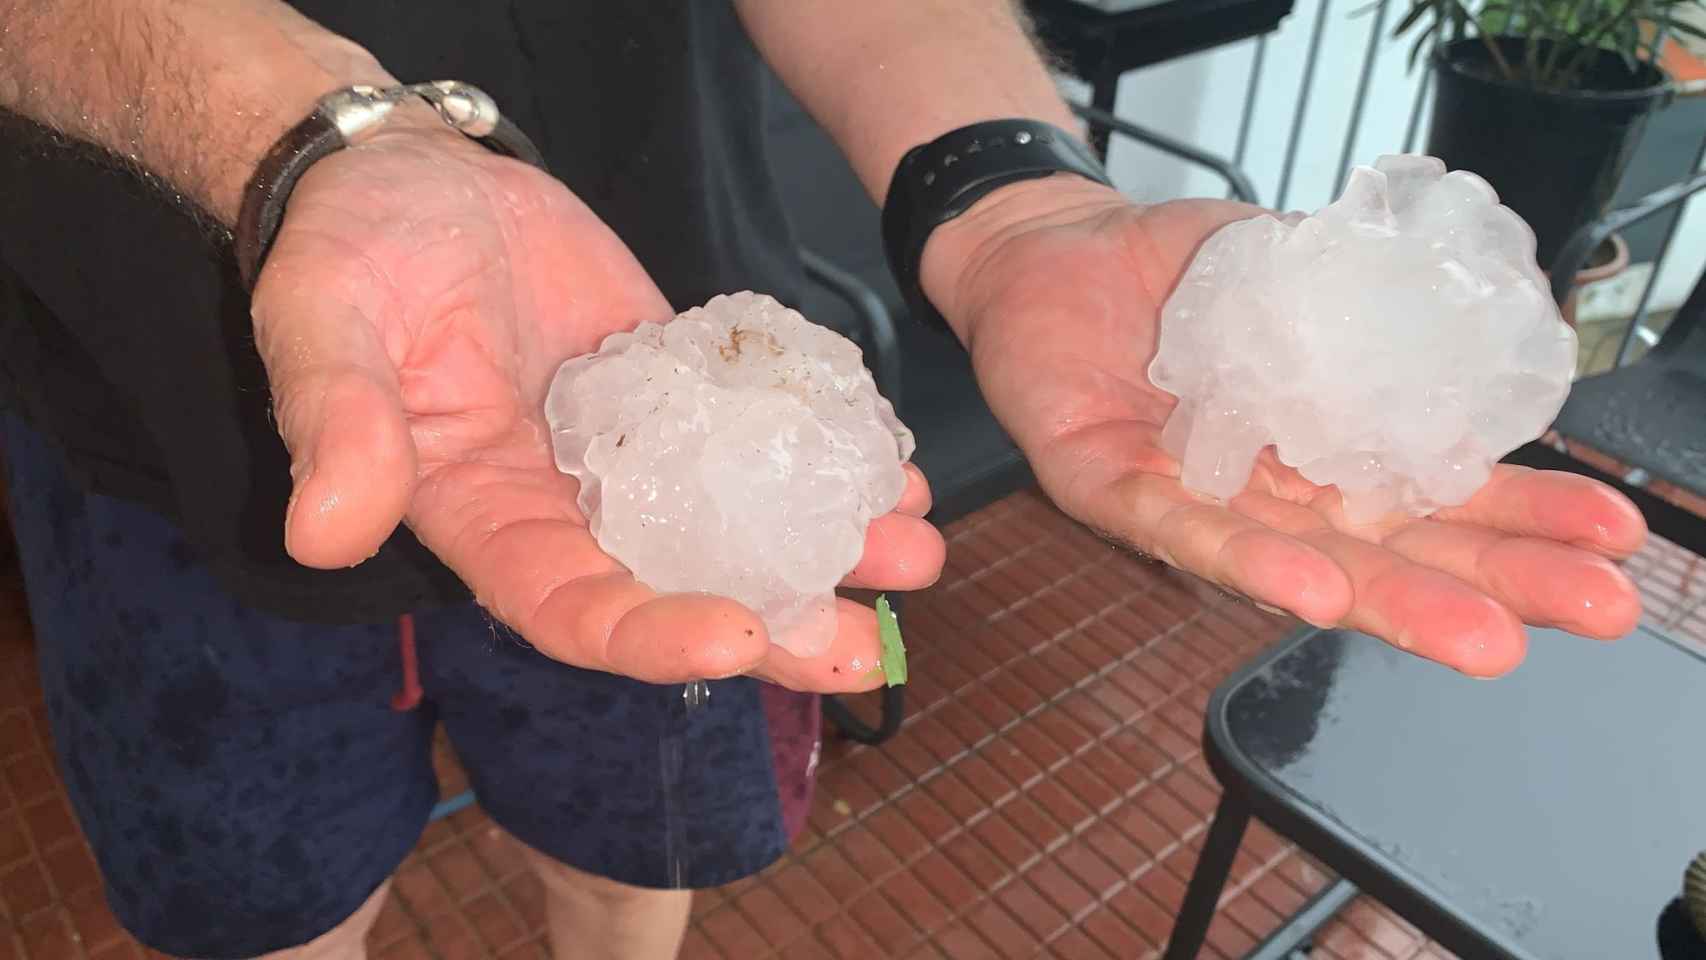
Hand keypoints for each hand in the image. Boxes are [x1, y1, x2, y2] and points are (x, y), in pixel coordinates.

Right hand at [251, 119, 942, 692]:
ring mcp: (637, 451)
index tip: (737, 634)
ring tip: (914, 555)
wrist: (413, 179)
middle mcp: (573, 506)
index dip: (650, 634)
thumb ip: (339, 428)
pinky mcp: (681, 388)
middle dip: (779, 626)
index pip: (572, 608)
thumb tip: (323, 535)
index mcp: (487, 520)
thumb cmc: (350, 253)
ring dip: (828, 551)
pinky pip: (758, 438)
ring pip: (740, 525)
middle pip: (683, 591)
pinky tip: (895, 471)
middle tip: (871, 647)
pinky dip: (823, 459)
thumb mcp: (324, 329)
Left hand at [922, 177, 1644, 676]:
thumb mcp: (1295, 266)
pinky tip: (1308, 587)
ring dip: (1389, 602)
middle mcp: (1264, 491)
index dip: (1519, 515)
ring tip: (1485, 638)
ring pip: (1297, 563)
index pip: (1431, 494)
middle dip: (1491, 583)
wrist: (1053, 247)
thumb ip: (1372, 299)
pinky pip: (1174, 529)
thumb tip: (1494, 313)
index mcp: (1320, 446)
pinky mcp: (1102, 487)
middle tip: (1599, 610)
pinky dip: (1241, 557)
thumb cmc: (1175, 269)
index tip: (1615, 535)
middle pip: (1384, 550)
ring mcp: (1187, 501)